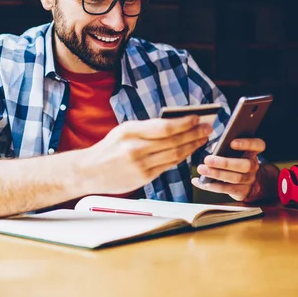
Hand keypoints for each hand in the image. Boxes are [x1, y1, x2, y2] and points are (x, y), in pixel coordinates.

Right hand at [81, 116, 212, 194]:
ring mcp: (140, 165)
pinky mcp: (143, 178)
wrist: (89, 171)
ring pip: (174, 155)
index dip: (185, 123)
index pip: (165, 127)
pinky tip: (188, 152)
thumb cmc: (108, 148)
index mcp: (130, 131)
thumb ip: (147, 128)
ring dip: (192, 146)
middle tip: (207, 129)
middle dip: (194, 134)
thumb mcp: (124, 130)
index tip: (198, 118)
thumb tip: (175, 124)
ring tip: (202, 139)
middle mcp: (136, 148)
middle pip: (173, 141)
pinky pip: (168, 166)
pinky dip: (180, 158)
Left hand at [192, 138, 265, 201]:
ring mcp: (249, 180)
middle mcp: (253, 166)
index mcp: (252, 152)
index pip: (258, 145)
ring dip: (216, 174)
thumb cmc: (234, 161)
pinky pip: (226, 189)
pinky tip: (199, 181)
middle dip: (225, 163)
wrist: (245, 182)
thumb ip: (224, 147)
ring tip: (201, 169)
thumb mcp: (232, 152)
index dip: (246, 143)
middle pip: (245, 165)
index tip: (232, 142)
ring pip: (235, 178)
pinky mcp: (241, 191)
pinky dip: (210, 186)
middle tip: (207, 160)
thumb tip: (215, 147)